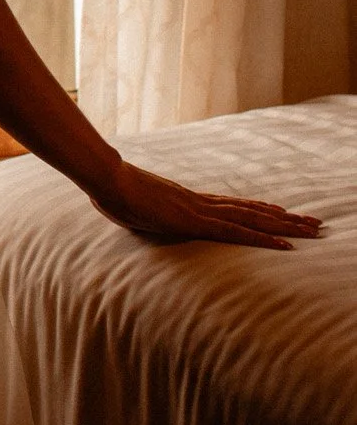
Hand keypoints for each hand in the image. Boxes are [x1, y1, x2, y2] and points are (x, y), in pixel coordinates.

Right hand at [89, 158, 321, 250]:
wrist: (109, 179)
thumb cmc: (113, 192)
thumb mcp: (131, 207)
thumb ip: (141, 211)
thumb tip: (131, 211)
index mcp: (189, 200)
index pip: (234, 206)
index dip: (261, 210)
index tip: (284, 213)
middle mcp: (202, 203)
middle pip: (253, 211)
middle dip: (286, 219)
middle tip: (315, 223)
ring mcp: (201, 211)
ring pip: (253, 220)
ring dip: (286, 227)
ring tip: (312, 230)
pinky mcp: (196, 222)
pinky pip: (237, 233)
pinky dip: (263, 239)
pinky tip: (284, 245)